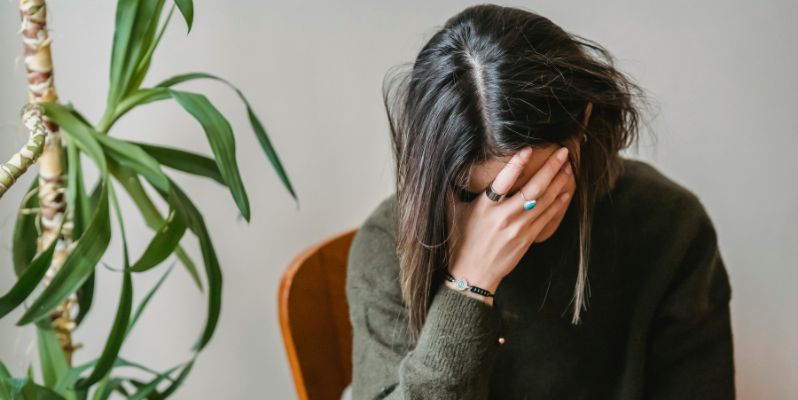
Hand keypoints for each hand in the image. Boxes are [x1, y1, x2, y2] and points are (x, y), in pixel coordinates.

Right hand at [447, 145, 573, 303]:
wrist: (473, 275)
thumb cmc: (460, 242)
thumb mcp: (451, 213)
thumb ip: (452, 190)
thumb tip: (447, 168)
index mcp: (485, 208)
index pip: (503, 181)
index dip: (516, 164)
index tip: (528, 149)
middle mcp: (504, 217)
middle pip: (533, 189)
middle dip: (550, 168)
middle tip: (563, 152)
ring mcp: (518, 229)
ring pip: (544, 201)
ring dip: (558, 182)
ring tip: (568, 167)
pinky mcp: (527, 239)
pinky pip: (546, 217)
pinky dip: (558, 203)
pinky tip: (565, 191)